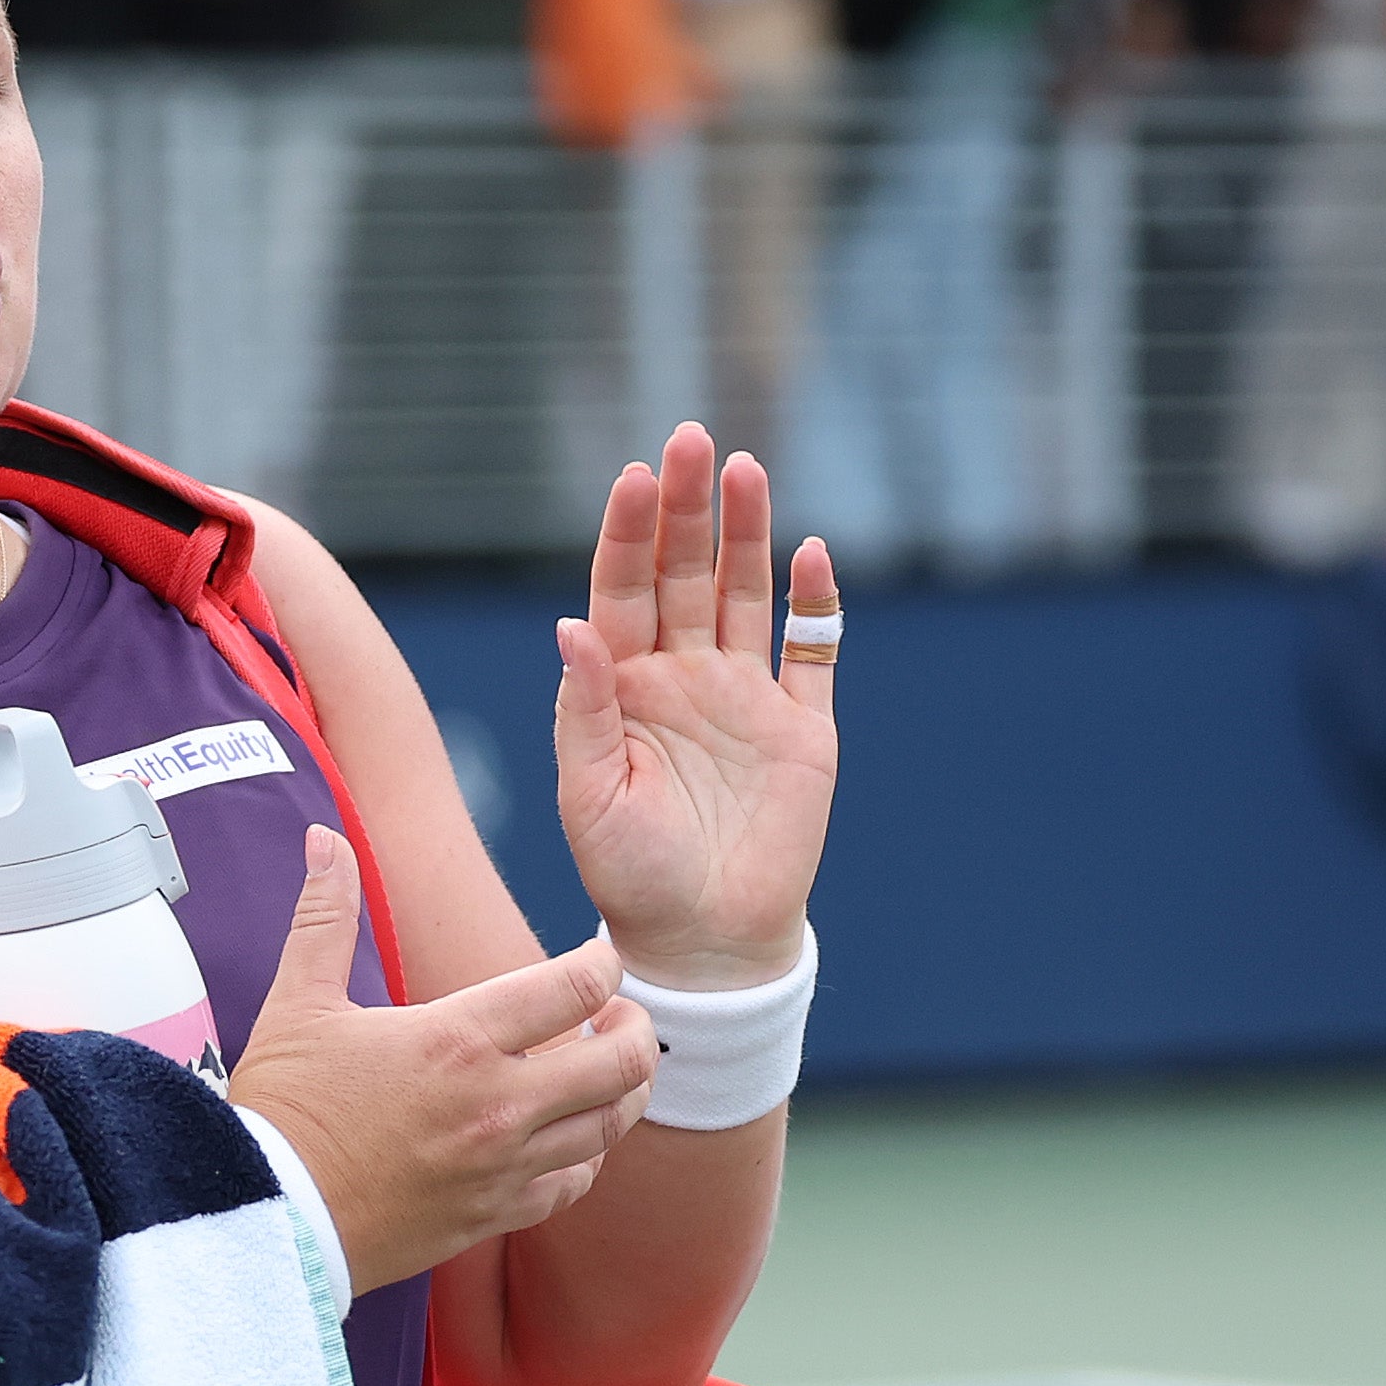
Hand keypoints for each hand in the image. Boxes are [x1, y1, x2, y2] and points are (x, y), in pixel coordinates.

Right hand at [229, 831, 657, 1294]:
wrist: (266, 1217)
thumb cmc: (282, 1109)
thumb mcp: (298, 1002)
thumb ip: (326, 915)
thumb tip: (325, 840)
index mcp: (457, 1038)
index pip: (575, 986)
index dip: (604, 963)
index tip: (597, 959)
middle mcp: (496, 1103)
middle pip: (620, 1061)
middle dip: (635, 1029)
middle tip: (619, 1016)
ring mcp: (501, 1165)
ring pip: (609, 1126)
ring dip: (622, 1091)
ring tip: (608, 1070)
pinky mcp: (492, 1215)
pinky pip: (573, 1184)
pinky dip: (585, 1155)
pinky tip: (568, 1136)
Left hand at [555, 424, 834, 991]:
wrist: (704, 945)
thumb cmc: (630, 878)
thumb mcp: (588, 797)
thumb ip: (583, 709)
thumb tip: (569, 625)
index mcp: (623, 688)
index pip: (622, 589)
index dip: (628, 532)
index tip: (635, 476)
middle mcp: (683, 678)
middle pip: (684, 572)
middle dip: (688, 508)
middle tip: (693, 440)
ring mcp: (744, 698)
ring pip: (745, 594)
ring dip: (747, 534)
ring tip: (746, 469)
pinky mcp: (802, 728)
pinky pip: (812, 653)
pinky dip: (816, 604)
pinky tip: (810, 553)